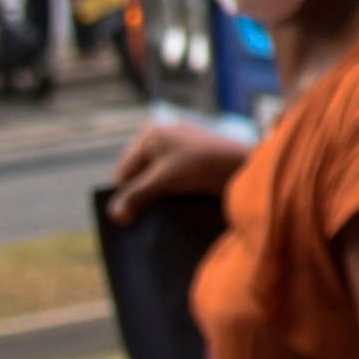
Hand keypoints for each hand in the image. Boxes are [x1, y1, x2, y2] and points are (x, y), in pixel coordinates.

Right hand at [109, 116, 250, 219]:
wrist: (242, 163)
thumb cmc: (200, 164)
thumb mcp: (163, 180)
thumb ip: (137, 196)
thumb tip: (115, 216)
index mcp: (150, 135)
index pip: (125, 171)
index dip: (125, 195)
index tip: (126, 219)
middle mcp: (163, 139)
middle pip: (141, 177)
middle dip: (141, 197)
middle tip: (139, 223)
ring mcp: (180, 151)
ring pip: (158, 182)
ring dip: (157, 199)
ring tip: (157, 222)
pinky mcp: (195, 164)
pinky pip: (174, 183)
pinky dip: (172, 196)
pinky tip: (174, 213)